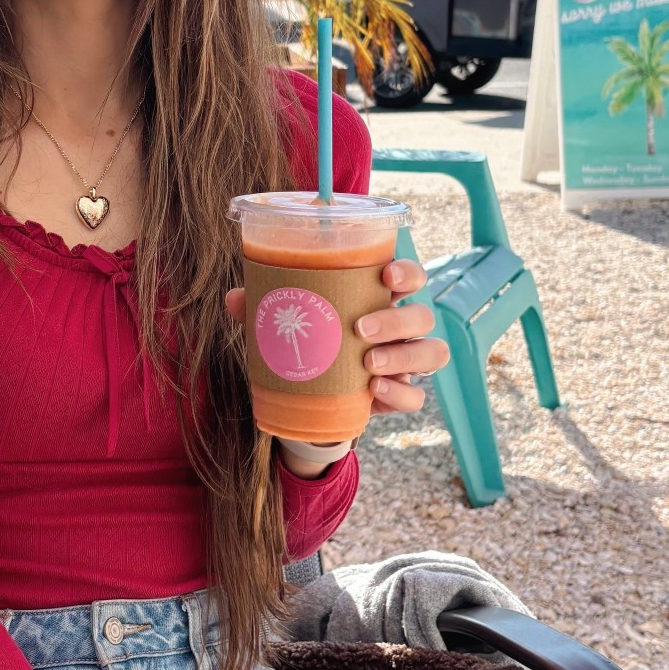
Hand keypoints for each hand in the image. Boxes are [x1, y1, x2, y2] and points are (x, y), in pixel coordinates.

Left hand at [223, 258, 448, 430]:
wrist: (312, 396)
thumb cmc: (309, 343)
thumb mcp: (287, 324)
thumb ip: (264, 309)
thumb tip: (236, 297)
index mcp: (378, 299)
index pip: (410, 278)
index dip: (407, 273)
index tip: (385, 274)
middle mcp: (400, 328)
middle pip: (423, 316)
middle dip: (397, 319)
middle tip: (361, 328)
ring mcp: (404, 362)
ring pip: (432, 352)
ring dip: (404, 356)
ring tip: (368, 363)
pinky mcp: (399, 395)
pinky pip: (417, 396)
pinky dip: (401, 393)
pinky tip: (374, 390)